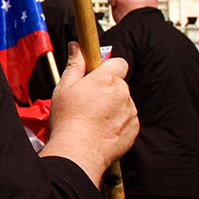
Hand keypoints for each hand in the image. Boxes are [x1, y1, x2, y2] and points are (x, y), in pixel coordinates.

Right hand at [42, 42, 137, 188]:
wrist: (78, 152)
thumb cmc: (69, 120)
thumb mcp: (65, 87)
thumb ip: (75, 64)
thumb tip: (77, 47)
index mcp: (107, 79)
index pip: (119, 62)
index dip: (108, 68)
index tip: (97, 76)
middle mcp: (123, 93)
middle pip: (119, 85)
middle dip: (107, 90)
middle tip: (88, 102)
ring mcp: (130, 112)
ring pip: (123, 103)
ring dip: (112, 108)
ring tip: (93, 119)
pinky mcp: (134, 129)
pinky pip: (127, 120)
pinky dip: (117, 124)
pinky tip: (101, 130)